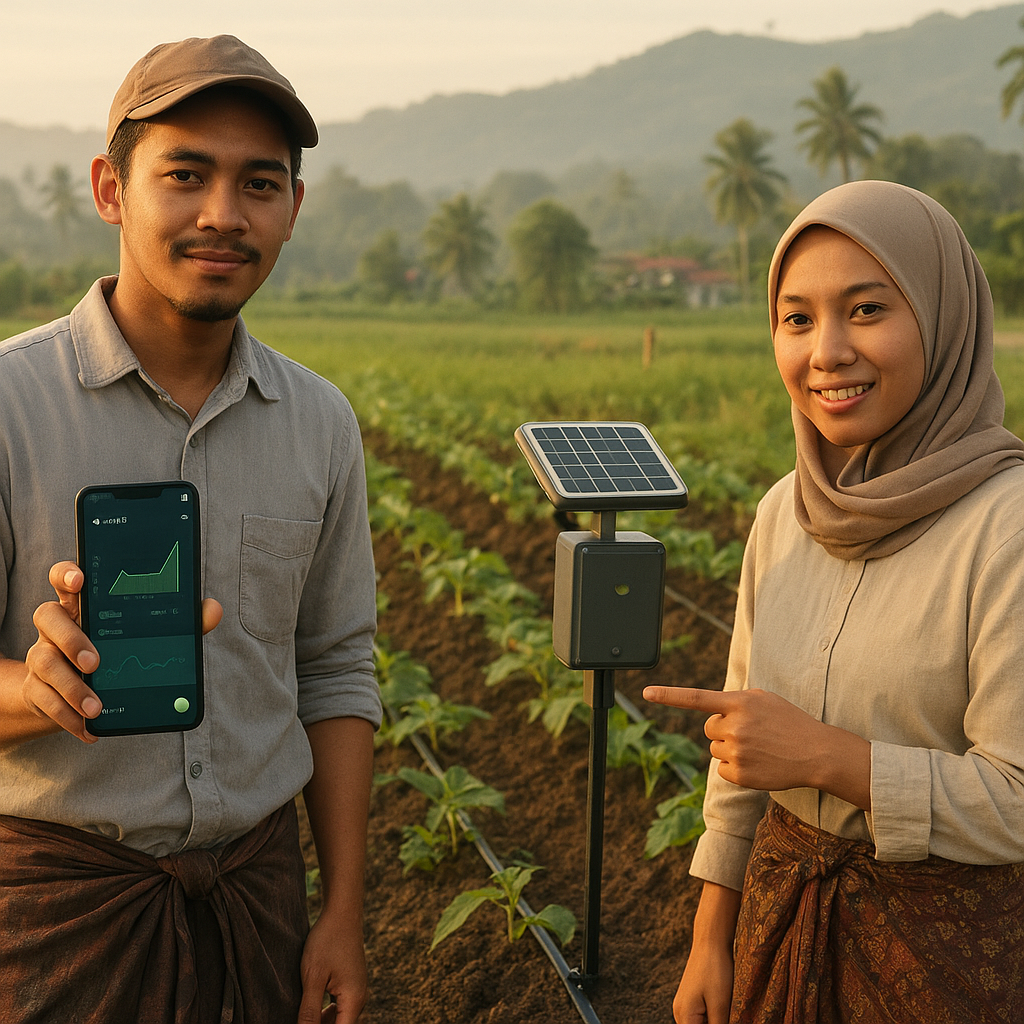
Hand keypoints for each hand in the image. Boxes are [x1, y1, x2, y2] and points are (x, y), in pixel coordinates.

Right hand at [21, 560, 222, 743]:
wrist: (71, 690)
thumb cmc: (114, 652)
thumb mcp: (142, 635)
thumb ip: (178, 622)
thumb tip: (212, 610)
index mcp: (82, 605)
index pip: (65, 578)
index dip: (68, 574)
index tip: (81, 579)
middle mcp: (56, 626)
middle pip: (47, 616)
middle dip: (72, 639)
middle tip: (97, 663)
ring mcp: (42, 655)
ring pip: (44, 663)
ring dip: (71, 687)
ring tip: (97, 707)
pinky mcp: (35, 688)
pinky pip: (45, 700)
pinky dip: (67, 717)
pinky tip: (89, 729)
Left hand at [297, 910, 367, 1023]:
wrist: (342, 912)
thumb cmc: (327, 941)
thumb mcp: (313, 977)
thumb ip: (309, 1011)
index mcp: (353, 1000)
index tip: (304, 1023)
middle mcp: (359, 999)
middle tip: (301, 1018)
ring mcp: (356, 990)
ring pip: (340, 1019)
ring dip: (322, 1022)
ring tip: (302, 1017)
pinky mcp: (351, 984)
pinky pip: (340, 1007)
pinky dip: (326, 1013)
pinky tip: (311, 1007)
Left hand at [643, 686, 870, 806]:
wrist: (816, 752)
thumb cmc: (789, 722)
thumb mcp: (764, 699)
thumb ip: (735, 700)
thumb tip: (711, 710)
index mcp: (739, 702)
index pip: (696, 698)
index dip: (669, 695)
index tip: (646, 692)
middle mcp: (734, 726)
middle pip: (708, 728)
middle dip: (722, 730)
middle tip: (749, 732)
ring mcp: (736, 751)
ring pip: (714, 749)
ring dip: (729, 748)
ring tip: (757, 747)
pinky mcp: (739, 774)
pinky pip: (721, 769)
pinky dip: (734, 768)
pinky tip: (756, 763)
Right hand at [673, 938, 733, 1023]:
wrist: (710, 941)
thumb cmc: (715, 970)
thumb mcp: (720, 1005)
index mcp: (684, 1017)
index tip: (724, 1020)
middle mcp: (679, 1013)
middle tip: (726, 1015)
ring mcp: (684, 1006)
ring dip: (714, 1023)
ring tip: (726, 1012)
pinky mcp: (691, 1000)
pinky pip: (700, 1019)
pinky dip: (711, 1020)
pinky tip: (723, 1013)